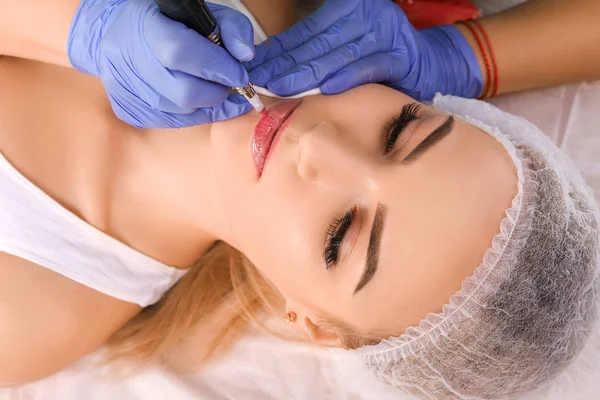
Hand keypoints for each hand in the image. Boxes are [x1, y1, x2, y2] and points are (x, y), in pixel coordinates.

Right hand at [68, 0, 255, 127]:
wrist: (114, 34)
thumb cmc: (166, 21)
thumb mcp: (200, 13)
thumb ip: (230, 28)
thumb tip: (246, 56)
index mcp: (143, 26)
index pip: (180, 52)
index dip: (216, 67)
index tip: (240, 75)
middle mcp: (126, 60)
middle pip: (183, 92)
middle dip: (216, 92)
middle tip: (227, 85)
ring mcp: (123, 89)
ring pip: (180, 112)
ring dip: (205, 104)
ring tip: (211, 88)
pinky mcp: (128, 111)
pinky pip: (170, 122)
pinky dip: (192, 114)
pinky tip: (195, 99)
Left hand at [245, 0, 482, 99]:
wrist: (430, 65)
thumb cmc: (381, 57)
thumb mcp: (348, 45)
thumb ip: (317, 51)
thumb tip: (275, 66)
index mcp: (349, 7)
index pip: (305, 31)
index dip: (278, 50)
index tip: (255, 66)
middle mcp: (366, 14)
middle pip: (317, 42)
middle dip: (285, 63)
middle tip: (259, 79)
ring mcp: (384, 33)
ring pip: (337, 55)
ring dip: (307, 73)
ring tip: (281, 86)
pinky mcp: (401, 56)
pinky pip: (368, 67)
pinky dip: (346, 78)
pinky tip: (325, 88)